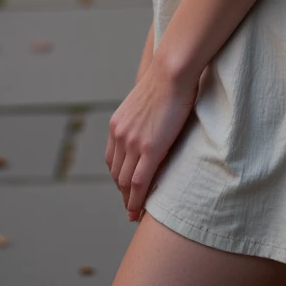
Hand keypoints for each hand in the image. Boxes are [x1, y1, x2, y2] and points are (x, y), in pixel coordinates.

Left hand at [105, 62, 197, 220]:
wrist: (172, 71)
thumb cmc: (168, 80)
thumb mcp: (147, 100)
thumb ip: (145, 116)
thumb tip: (156, 119)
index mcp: (117, 124)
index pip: (113, 159)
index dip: (118, 177)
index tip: (123, 189)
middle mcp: (120, 135)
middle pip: (116, 173)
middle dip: (122, 192)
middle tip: (129, 207)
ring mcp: (132, 143)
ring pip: (125, 181)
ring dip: (128, 200)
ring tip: (134, 213)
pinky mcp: (149, 149)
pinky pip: (139, 182)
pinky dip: (136, 200)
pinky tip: (138, 212)